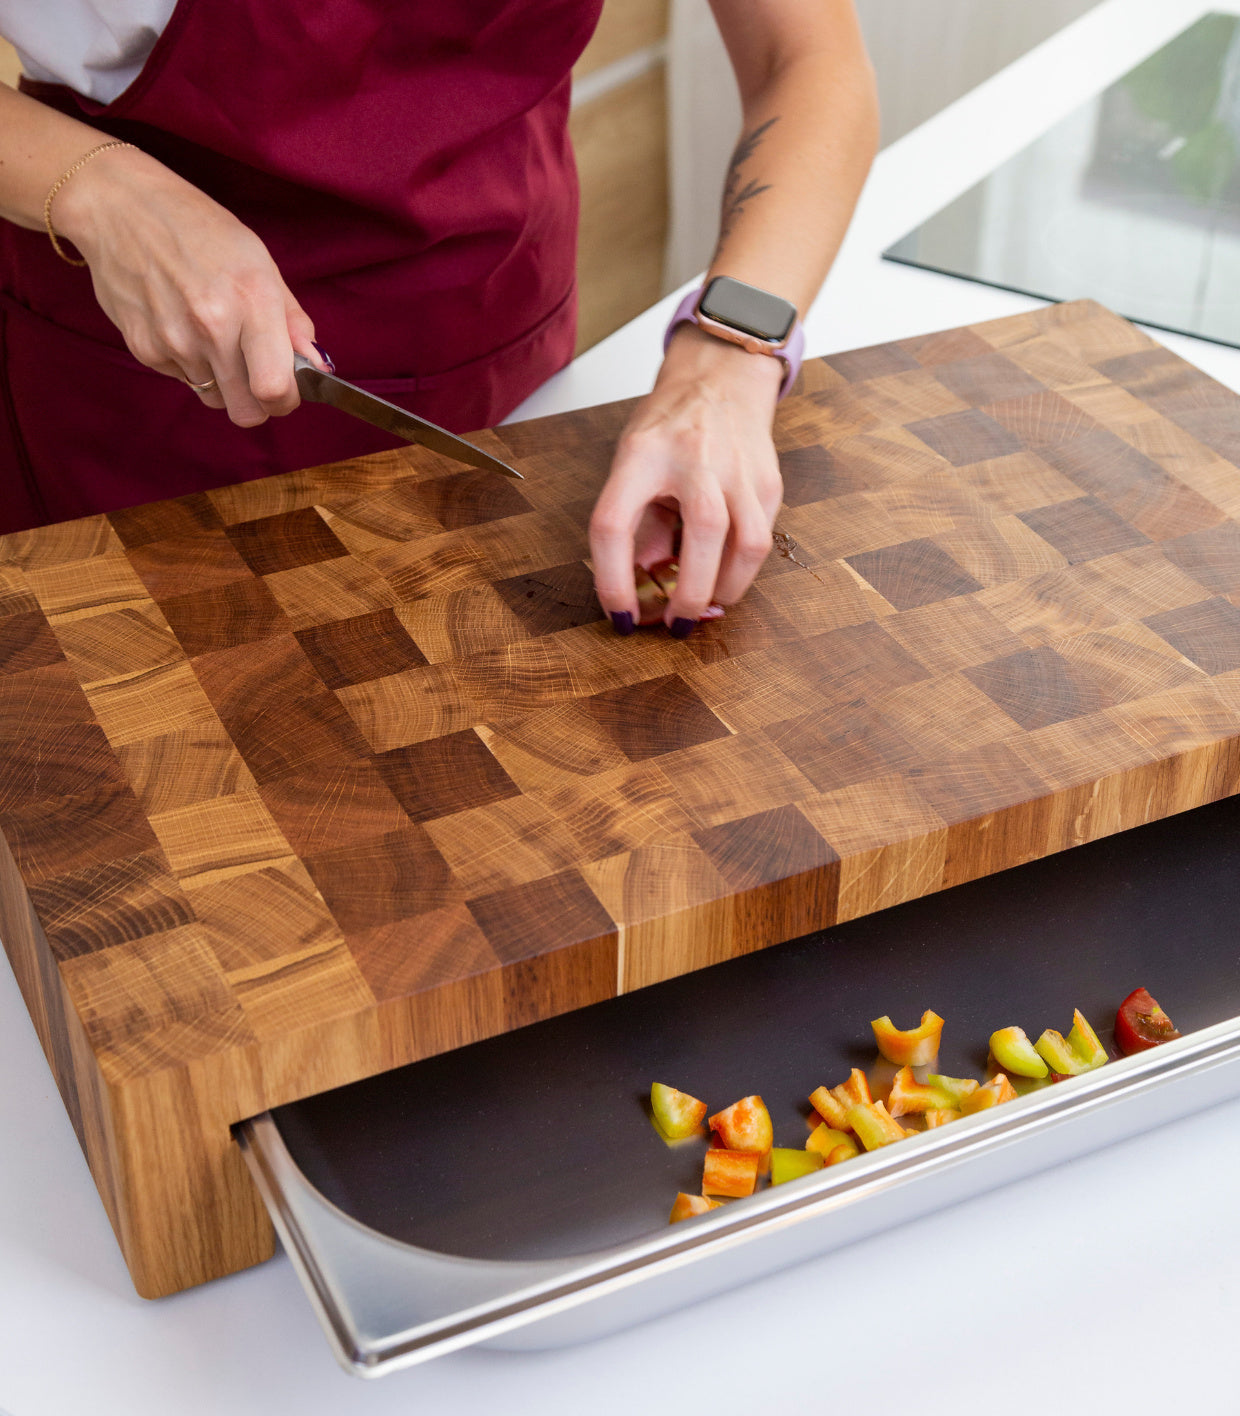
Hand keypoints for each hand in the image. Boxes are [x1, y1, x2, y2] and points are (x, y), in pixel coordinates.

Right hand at [54, 146, 325, 424]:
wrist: (118, 206)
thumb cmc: (198, 229)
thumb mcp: (260, 262)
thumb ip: (293, 321)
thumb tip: (317, 366)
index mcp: (251, 300)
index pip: (275, 389)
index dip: (287, 400)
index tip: (288, 390)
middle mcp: (212, 327)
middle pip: (247, 412)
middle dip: (258, 403)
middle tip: (256, 375)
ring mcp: (174, 341)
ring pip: (214, 399)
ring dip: (222, 380)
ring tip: (211, 334)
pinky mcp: (143, 349)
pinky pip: (183, 380)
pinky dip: (190, 364)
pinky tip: (181, 324)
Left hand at [589, 323, 782, 634]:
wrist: (720, 379)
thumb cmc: (669, 428)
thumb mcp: (633, 464)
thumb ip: (635, 524)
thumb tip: (642, 587)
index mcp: (642, 454)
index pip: (614, 524)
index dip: (612, 580)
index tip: (620, 614)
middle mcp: (694, 458)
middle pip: (702, 536)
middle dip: (690, 596)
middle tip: (677, 624)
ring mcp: (739, 469)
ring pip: (748, 544)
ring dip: (726, 588)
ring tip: (708, 604)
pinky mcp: (768, 482)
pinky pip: (761, 539)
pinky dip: (743, 570)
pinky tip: (725, 574)